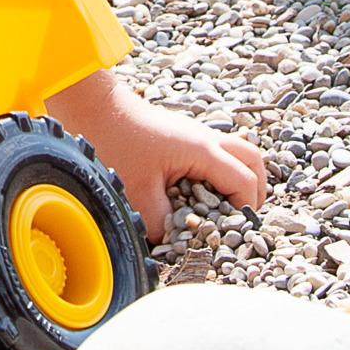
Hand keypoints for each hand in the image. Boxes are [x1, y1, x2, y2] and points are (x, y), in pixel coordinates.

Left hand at [43, 69, 266, 242]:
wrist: (93, 106)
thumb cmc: (113, 141)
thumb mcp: (137, 193)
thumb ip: (161, 223)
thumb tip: (175, 242)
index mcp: (202, 151)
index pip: (244, 182)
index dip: (247, 209)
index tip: (237, 231)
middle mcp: (205, 138)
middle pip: (252, 160)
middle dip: (256, 188)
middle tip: (243, 215)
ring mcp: (194, 133)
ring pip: (236, 152)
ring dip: (238, 177)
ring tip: (223, 206)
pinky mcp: (181, 135)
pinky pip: (214, 151)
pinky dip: (218, 170)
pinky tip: (197, 191)